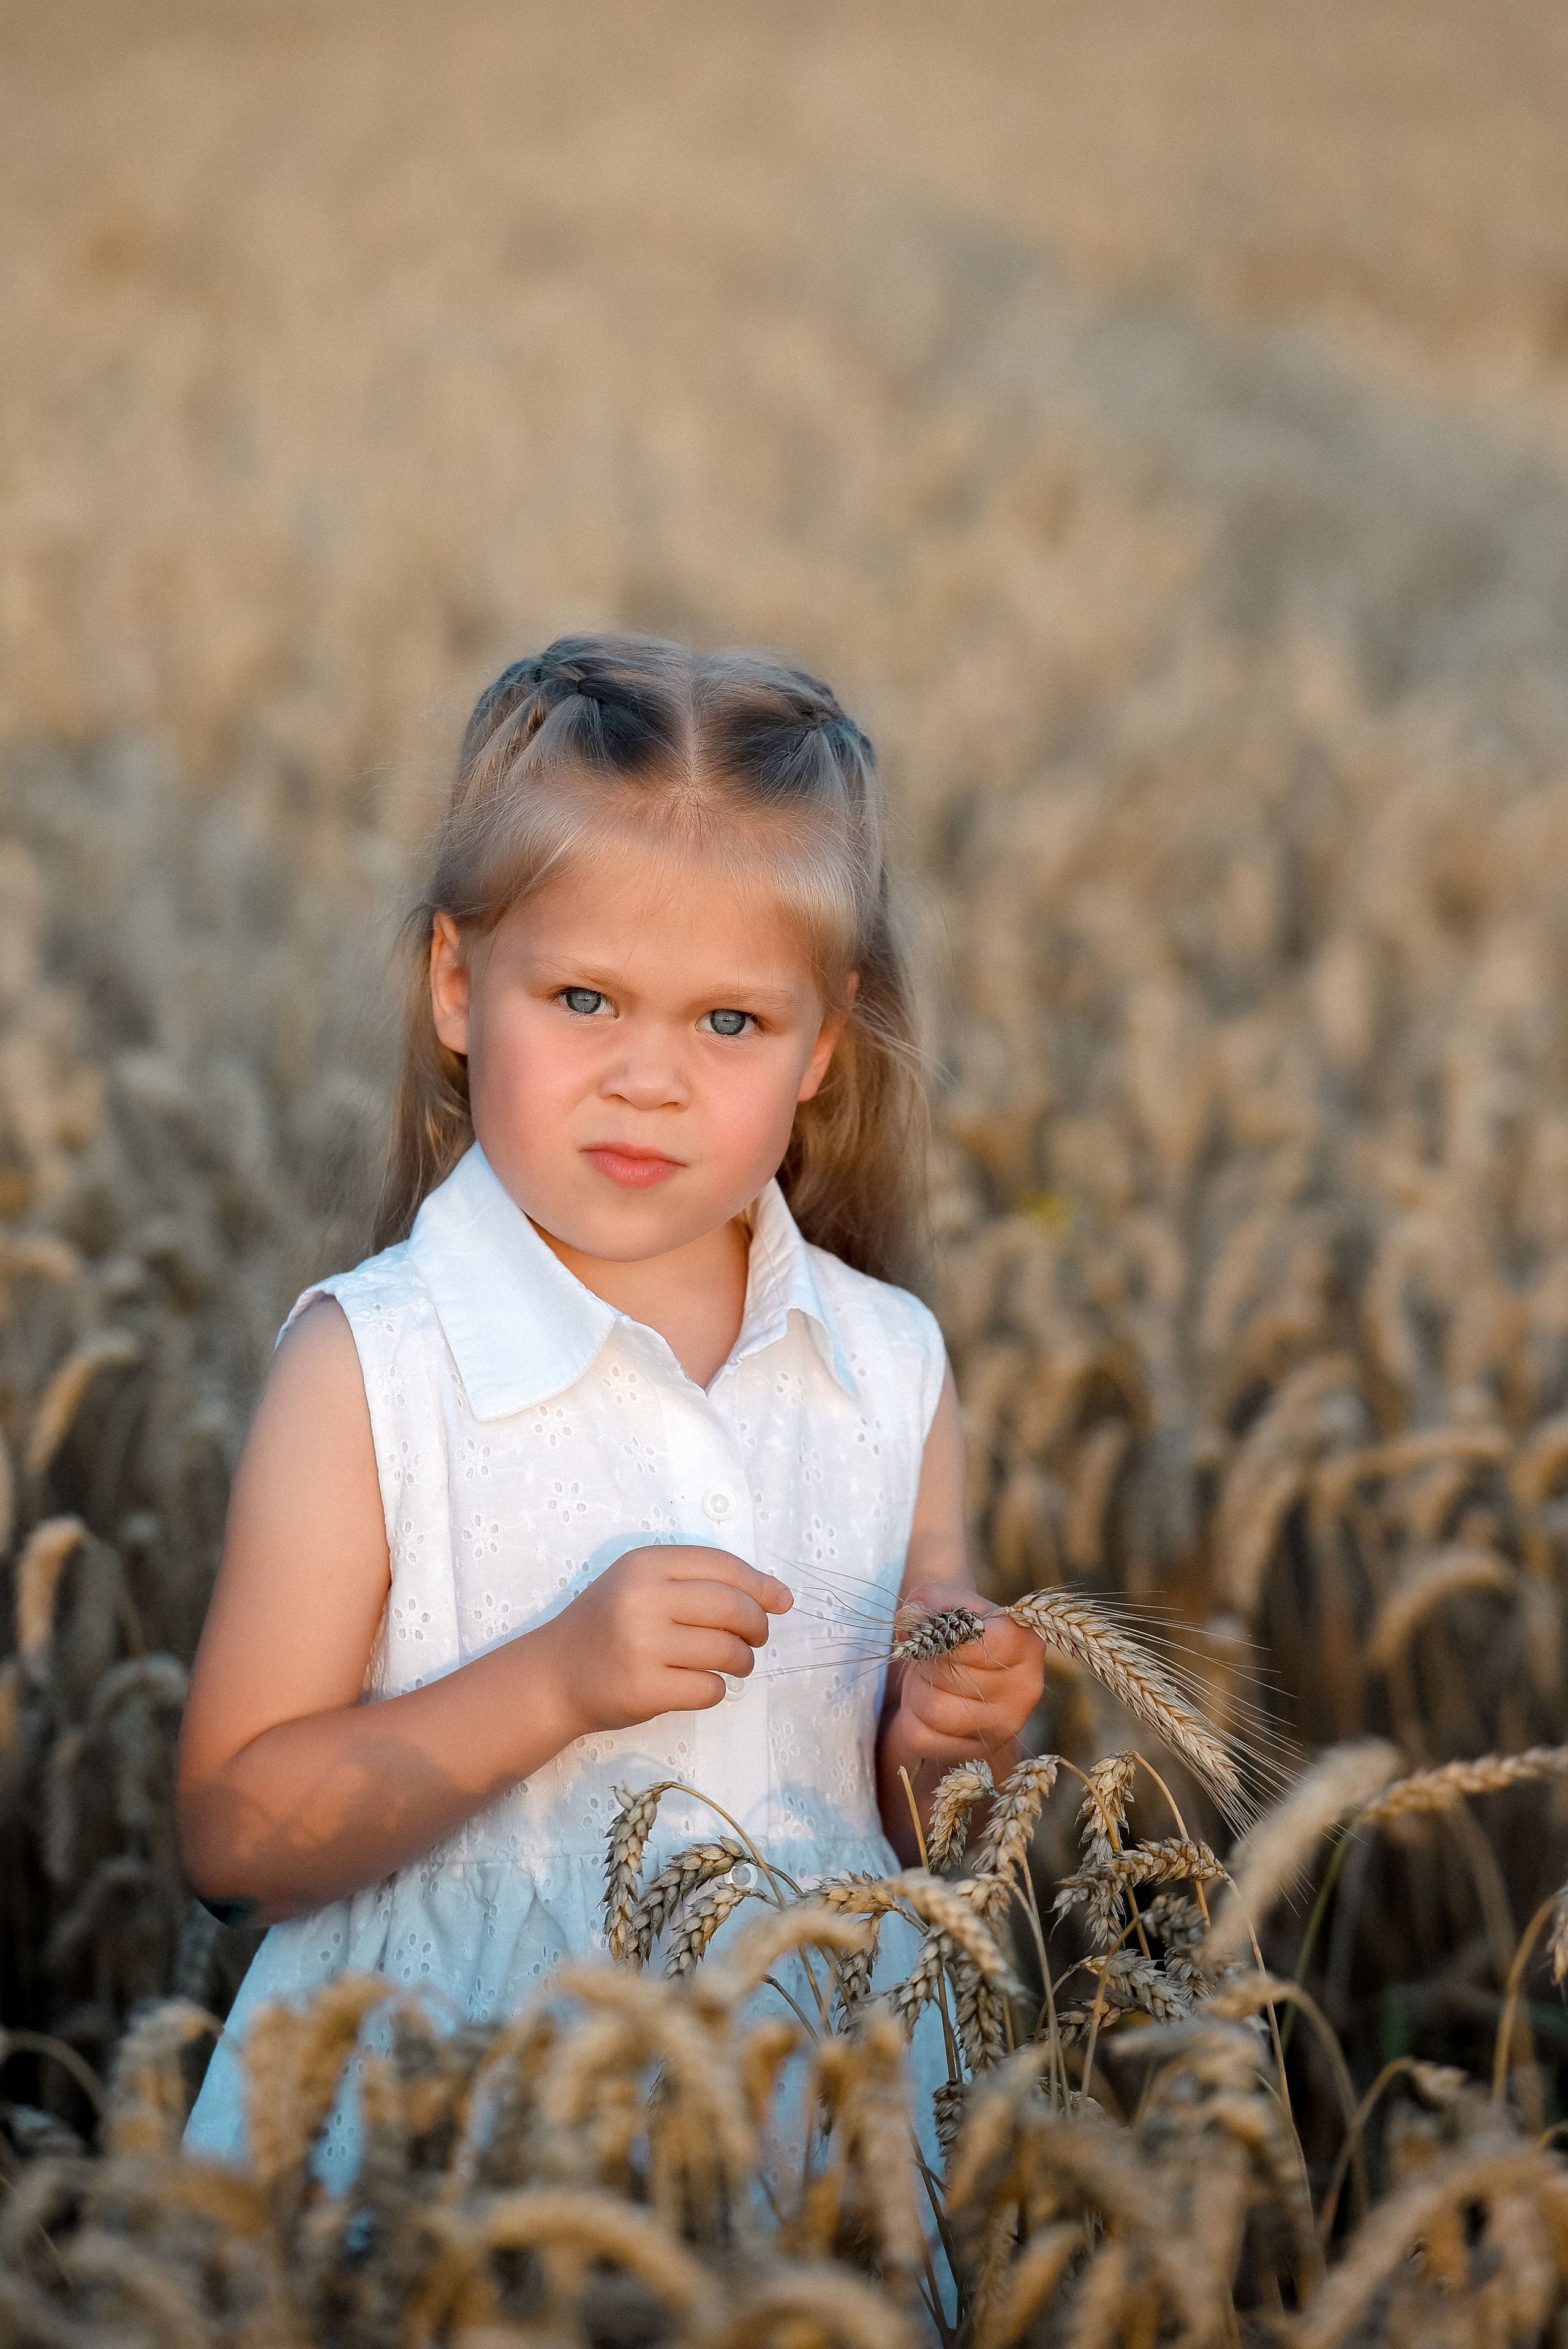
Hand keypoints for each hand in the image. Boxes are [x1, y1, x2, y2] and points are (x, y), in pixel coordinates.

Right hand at [544, 1545, 792, 1736]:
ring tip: (733, 1662)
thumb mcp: (643, 1582)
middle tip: (755, 1638)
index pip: (724, 1566)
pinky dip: (716, 1689)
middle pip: (733, 1608)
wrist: (557, 1674)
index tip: (782, 1602)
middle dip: (757, 1626)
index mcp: (646, 1564)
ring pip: (727, 1651)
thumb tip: (780, 1596)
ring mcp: (642, 1646)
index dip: (762, 1585)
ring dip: (743, 1661)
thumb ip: (703, 1581)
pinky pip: (709, 1688)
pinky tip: (700, 1682)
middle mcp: (643, 1599)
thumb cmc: (609, 1623)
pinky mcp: (644, 1690)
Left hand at [889, 1581, 1045, 1766]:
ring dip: (917, 1690)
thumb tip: (911, 1621)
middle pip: (949, 1675)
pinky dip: (912, 1719)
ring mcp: (1004, 1727)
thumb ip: (929, 1599)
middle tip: (933, 1659)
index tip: (939, 1634)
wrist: (968, 1682)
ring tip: (931, 1682)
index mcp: (1026, 1644)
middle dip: (926, 1663)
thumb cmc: (961, 1637)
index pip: (979, 1642)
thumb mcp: (949, 1603)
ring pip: (933, 1708)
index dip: (944, 1637)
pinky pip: (922, 1736)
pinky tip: (929, 1708)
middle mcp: (1025, 1690)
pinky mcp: (977, 1754)